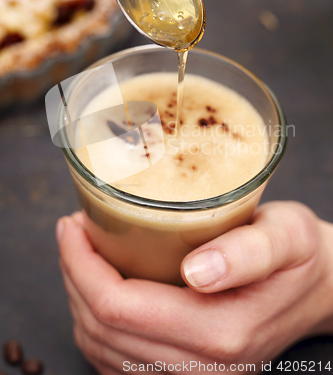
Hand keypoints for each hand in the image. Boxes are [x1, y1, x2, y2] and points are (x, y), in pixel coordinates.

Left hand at [56, 202, 332, 374]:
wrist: (316, 289)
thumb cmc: (300, 256)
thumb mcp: (286, 237)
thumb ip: (247, 253)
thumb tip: (197, 271)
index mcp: (221, 330)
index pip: (119, 307)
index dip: (82, 265)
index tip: (73, 225)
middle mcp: (203, 365)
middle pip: (102, 328)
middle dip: (73, 274)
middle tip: (73, 230)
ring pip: (102, 348)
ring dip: (79, 296)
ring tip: (79, 252)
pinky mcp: (187, 372)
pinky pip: (117, 361)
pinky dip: (95, 324)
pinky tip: (97, 289)